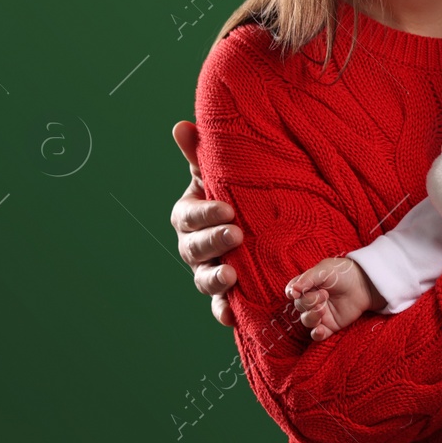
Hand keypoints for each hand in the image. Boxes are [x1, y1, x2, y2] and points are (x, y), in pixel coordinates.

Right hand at [170, 120, 243, 325]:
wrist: (260, 222)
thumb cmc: (237, 194)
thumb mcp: (223, 173)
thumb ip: (201, 154)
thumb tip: (181, 126)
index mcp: (190, 216)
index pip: (188, 216)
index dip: (204, 214)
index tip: (227, 208)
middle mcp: (194, 246)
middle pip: (193, 249)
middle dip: (212, 242)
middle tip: (236, 234)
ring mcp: (208, 270)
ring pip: (203, 279)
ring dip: (215, 279)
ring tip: (232, 275)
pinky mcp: (227, 293)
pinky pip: (221, 306)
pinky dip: (224, 311)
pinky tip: (232, 315)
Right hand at [287, 257, 379, 341]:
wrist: (365, 283)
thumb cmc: (344, 273)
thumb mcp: (325, 269)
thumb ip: (308, 278)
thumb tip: (293, 290)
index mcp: (307, 285)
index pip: (292, 291)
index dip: (292, 293)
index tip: (296, 293)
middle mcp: (311, 300)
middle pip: (299, 306)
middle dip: (309, 301)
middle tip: (324, 295)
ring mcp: (320, 314)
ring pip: (306, 321)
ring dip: (311, 316)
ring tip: (322, 309)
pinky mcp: (330, 325)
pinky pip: (317, 335)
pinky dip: (316, 334)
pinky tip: (320, 330)